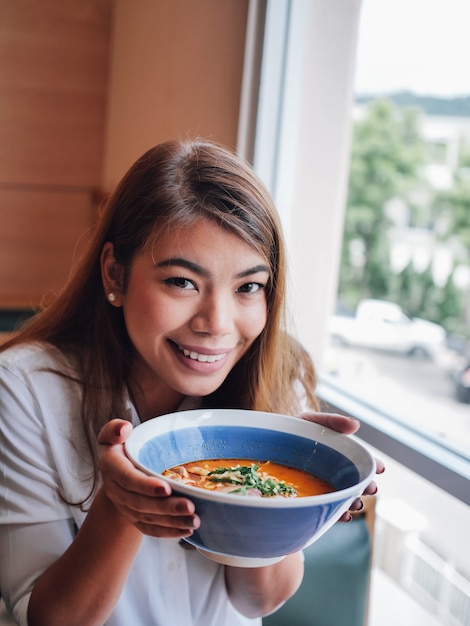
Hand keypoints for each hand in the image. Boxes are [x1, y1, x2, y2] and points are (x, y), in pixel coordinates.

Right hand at [97, 419, 200, 537]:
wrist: (116, 470)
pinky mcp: (135, 518)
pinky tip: (187, 530)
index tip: (166, 488)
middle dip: (166, 507)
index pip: (127, 479)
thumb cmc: (121, 444)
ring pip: (147, 518)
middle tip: (190, 507)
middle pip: (140, 503)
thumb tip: (123, 430)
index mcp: (111, 467)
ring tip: (194, 520)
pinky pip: (150, 529)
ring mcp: (125, 507)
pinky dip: (169, 531)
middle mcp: (116, 490)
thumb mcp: (114, 432)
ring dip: (171, 521)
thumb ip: (115, 429)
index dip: (145, 485)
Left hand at [299, 412, 384, 520]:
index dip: (372, 465)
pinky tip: (343, 515)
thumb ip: (332, 422)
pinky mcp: (307, 499)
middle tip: (372, 489)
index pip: (359, 460)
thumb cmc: (290, 430)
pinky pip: (323, 509)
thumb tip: (356, 425)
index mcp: (336, 454)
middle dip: (366, 486)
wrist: (263, 443)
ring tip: (357, 503)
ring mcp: (319, 486)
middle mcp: (331, 472)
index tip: (381, 469)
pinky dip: (335, 513)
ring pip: (341, 497)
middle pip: (353, 481)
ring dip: (352, 501)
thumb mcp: (310, 421)